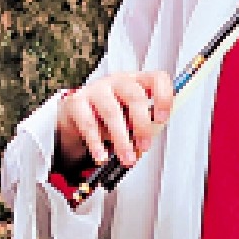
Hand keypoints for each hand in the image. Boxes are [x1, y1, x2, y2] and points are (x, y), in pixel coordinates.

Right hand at [57, 68, 174, 173]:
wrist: (75, 114)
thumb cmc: (109, 116)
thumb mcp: (129, 119)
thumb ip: (141, 127)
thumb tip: (143, 145)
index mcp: (136, 82)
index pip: (157, 79)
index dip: (163, 97)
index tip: (161, 119)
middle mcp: (117, 81)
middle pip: (135, 97)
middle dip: (142, 126)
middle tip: (144, 146)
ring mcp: (96, 90)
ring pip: (112, 113)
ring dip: (122, 140)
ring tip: (126, 159)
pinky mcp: (76, 102)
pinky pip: (88, 125)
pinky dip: (96, 144)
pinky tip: (101, 157)